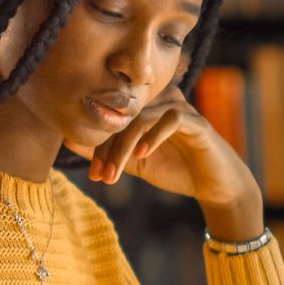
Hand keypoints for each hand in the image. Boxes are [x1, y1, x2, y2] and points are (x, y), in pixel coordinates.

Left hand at [66, 84, 263, 236]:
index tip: (92, 173)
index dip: (98, 143)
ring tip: (116, 173)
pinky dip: (153, 137)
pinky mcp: (196, 121)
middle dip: (108, 147)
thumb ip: (107, 150)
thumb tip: (69, 140)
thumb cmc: (175, 169)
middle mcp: (161, 99)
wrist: (214, 185)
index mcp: (146, 105)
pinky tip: (142, 156)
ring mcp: (180, 108)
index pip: (113, 115)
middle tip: (99, 175)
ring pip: (142, 117)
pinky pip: (170, 120)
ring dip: (125, 148)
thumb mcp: (134, 162)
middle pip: (123, 114)